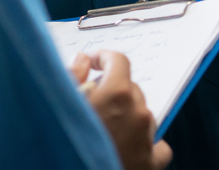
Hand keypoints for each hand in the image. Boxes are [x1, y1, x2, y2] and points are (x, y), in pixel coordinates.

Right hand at [72, 51, 171, 169]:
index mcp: (117, 94)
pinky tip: (128, 149)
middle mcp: (137, 112)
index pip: (119, 61)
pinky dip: (145, 144)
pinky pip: (158, 146)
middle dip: (112, 93)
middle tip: (92, 106)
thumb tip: (83, 59)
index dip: (104, 59)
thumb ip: (73, 76)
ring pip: (142, 115)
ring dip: (127, 117)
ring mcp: (147, 138)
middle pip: (130, 89)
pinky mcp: (152, 163)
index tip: (94, 65)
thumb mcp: (60, 105)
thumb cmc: (66, 144)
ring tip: (105, 132)